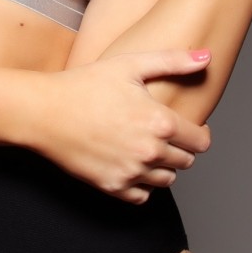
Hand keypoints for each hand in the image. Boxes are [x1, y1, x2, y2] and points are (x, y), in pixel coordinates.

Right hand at [31, 49, 211, 203]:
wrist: (45, 112)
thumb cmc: (86, 84)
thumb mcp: (130, 64)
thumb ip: (173, 61)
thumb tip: (206, 56)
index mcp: (160, 122)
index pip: (201, 141)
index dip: (200, 133)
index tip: (190, 127)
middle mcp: (150, 152)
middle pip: (186, 161)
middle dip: (179, 147)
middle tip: (161, 132)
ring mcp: (131, 173)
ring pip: (167, 180)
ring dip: (163, 166)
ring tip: (145, 146)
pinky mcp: (113, 187)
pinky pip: (143, 196)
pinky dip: (142, 183)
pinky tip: (130, 162)